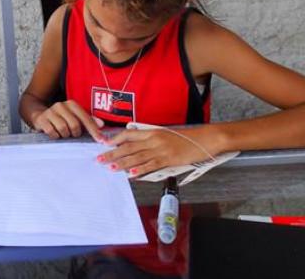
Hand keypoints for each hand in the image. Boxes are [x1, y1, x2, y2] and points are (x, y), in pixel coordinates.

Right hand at [31, 100, 104, 141]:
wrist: (40, 116)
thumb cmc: (62, 119)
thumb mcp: (76, 118)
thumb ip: (89, 121)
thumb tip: (102, 124)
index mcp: (72, 104)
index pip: (86, 118)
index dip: (94, 130)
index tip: (101, 140)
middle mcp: (61, 105)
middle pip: (74, 125)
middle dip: (75, 133)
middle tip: (72, 134)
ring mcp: (50, 111)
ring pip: (63, 129)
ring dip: (64, 135)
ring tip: (62, 133)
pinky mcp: (41, 119)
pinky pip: (52, 132)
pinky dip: (55, 136)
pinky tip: (54, 133)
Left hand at [97, 126, 218, 176]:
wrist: (204, 139)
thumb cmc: (185, 138)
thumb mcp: (165, 134)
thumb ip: (151, 139)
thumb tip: (136, 146)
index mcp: (152, 132)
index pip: (129, 134)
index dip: (115, 139)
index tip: (104, 144)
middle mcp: (153, 139)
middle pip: (128, 146)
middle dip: (113, 153)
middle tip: (100, 159)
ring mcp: (160, 149)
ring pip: (137, 156)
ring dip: (122, 163)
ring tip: (111, 167)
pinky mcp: (168, 159)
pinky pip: (151, 165)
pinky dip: (141, 169)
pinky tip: (132, 174)